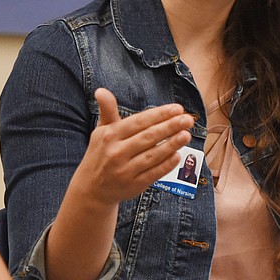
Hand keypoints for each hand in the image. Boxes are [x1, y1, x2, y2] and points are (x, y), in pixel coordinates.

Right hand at [70, 88, 193, 206]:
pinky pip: (154, 173)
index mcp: (109, 136)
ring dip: (172, 144)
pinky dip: (166, 164)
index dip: (159, 115)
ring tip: (186, 135)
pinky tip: (178, 155)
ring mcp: (125, 170)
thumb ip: (107, 111)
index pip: (138, 122)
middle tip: (187, 119)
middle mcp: (116, 153)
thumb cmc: (101, 154)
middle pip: (148, 137)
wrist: (92, 189)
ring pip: (153, 155)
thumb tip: (101, 90)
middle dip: (170, 127)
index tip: (177, 108)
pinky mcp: (133, 185)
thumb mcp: (101, 131)